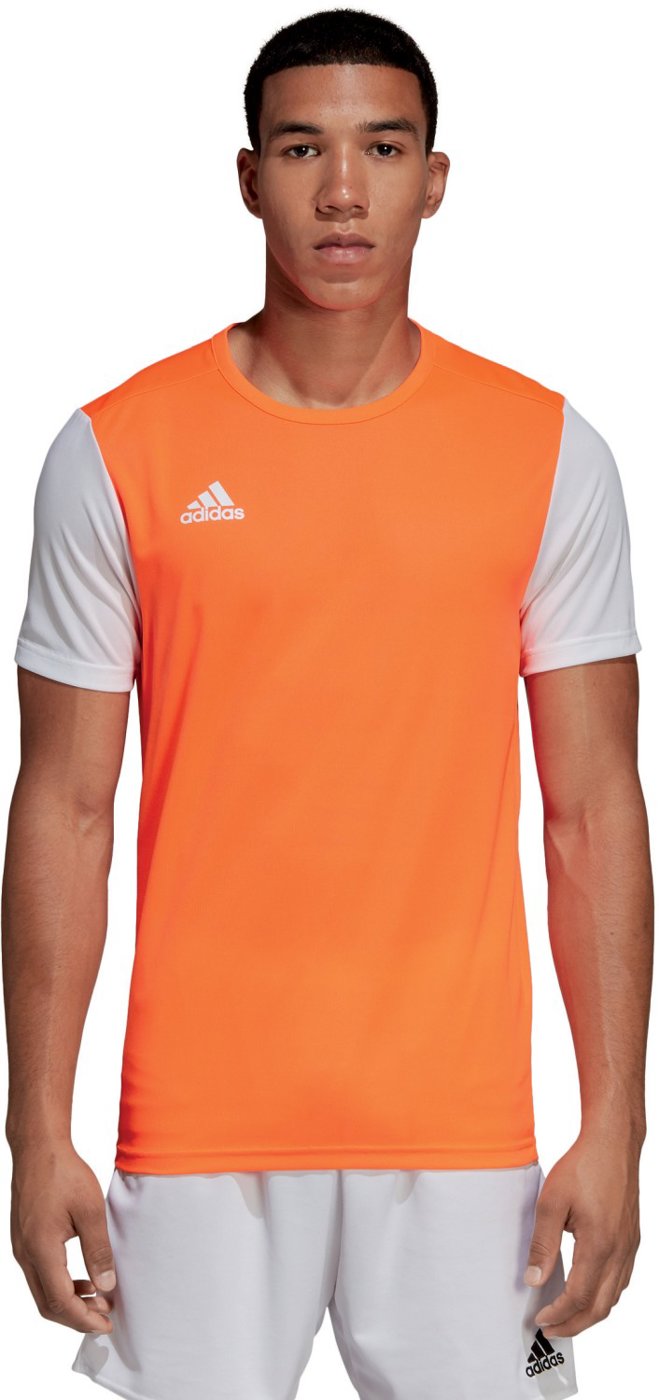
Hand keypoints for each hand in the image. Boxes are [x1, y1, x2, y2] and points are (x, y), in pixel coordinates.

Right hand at [10, 1138, 115, 1333]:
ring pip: (42, 1291)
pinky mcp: (23, 1239)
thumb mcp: (90, 1211)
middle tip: (105, 1317)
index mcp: (40, 1250)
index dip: (83, 1319)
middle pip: (47, 1304)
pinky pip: (39, 1275)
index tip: (106, 1324)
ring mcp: (21, 1248)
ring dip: (69, 1301)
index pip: (60, 1302)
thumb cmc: (63, 1173)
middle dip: (76, 1317)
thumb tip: (106, 1286)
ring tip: (99, 1298)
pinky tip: (82, 1278)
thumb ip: (98, 1250)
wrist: (38, 1147)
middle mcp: (25, 1254)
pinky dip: (60, 1285)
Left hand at [524, 1129, 641, 1337]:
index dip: (558, 1314)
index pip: (579, 1297)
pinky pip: (621, 1279)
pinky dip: (605, 1295)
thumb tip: (534, 1279)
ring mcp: (629, 1246)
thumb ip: (543, 1244)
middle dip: (575, 1324)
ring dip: (591, 1313)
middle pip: (601, 1306)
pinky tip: (589, 1290)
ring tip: (567, 1316)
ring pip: (614, 1296)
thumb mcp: (551, 1202)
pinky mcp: (632, 1238)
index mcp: (599, 1246)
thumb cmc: (583, 1166)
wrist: (613, 1143)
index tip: (540, 1319)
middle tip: (551, 1328)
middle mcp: (619, 1251)